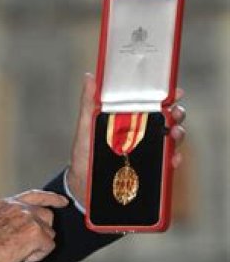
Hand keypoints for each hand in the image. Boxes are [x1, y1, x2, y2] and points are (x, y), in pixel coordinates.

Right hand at [0, 190, 68, 261]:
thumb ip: (12, 218)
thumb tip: (27, 227)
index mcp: (7, 204)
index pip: (35, 195)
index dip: (52, 198)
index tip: (63, 201)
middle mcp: (19, 207)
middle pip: (47, 216)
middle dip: (44, 231)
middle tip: (28, 245)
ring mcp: (28, 218)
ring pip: (49, 233)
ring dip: (37, 246)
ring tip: (16, 252)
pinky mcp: (35, 232)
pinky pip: (48, 247)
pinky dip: (37, 256)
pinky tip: (20, 257)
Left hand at [66, 75, 187, 199]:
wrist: (83, 184)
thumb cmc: (84, 153)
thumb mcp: (86, 126)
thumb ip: (89, 103)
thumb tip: (89, 77)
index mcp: (131, 118)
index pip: (154, 103)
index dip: (167, 95)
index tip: (175, 92)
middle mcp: (143, 132)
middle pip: (168, 118)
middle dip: (177, 114)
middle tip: (174, 114)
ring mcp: (149, 150)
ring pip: (172, 138)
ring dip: (178, 134)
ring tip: (173, 134)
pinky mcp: (151, 169)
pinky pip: (168, 163)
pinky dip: (174, 159)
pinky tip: (172, 158)